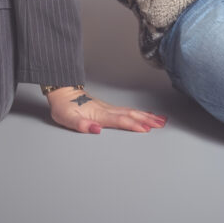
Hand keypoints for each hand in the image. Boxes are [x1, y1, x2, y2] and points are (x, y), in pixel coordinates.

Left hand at [45, 87, 166, 133]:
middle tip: (161, 125)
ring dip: (146, 116)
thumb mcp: (67, 119)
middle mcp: (107, 110)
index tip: (145, 129)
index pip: (119, 120)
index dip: (132, 125)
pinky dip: (139, 112)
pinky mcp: (109, 108)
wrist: (63, 93)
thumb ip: (81, 125)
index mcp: (99, 114)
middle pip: (130, 115)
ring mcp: (109, 107)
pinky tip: (146, 114)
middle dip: (146, 120)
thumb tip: (96, 129)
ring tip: (160, 120)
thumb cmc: (64, 107)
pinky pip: (128, 110)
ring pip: (131, 111)